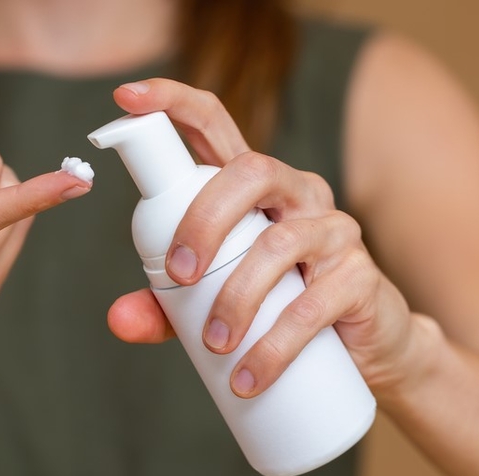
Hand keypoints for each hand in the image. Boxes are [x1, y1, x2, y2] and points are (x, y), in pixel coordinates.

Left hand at [106, 79, 420, 398]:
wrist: (358, 353)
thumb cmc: (274, 311)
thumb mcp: (211, 305)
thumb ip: (164, 307)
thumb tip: (117, 320)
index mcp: (252, 188)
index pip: (214, 127)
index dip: (173, 103)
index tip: (127, 97)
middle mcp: (294, 193)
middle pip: (249, 171)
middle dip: (203, 219)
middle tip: (177, 275)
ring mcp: (332, 230)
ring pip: (278, 242)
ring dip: (236, 297)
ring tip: (214, 345)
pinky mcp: (360, 276)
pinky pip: (313, 303)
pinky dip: (273, 345)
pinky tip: (249, 377)